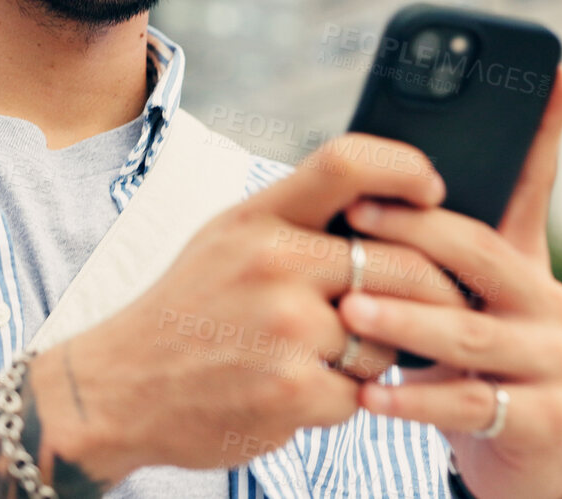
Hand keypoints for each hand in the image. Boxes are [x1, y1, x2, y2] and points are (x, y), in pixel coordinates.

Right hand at [35, 132, 468, 480]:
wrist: (119, 387)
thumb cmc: (187, 311)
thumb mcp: (227, 240)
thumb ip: (297, 219)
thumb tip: (386, 202)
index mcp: (258, 217)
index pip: (347, 163)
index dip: (406, 168)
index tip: (432, 189)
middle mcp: (273, 263)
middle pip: (402, 263)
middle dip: (433, 292)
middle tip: (442, 306)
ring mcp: (284, 328)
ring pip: (387, 338)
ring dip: (375, 355)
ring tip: (329, 355)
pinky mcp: (292, 389)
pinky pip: (359, 394)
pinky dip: (342, 399)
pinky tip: (301, 391)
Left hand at [334, 64, 561, 498]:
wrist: (503, 457)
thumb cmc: (457, 359)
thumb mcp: (448, 295)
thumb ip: (424, 241)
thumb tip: (368, 174)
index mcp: (521, 260)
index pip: (532, 184)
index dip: (546, 129)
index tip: (561, 73)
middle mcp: (549, 300)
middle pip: (485, 255)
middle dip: (417, 234)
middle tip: (356, 219)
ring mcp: (554, 361)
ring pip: (473, 333)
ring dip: (405, 319)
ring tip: (350, 308)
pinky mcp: (543, 420)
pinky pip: (470, 404)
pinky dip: (415, 399)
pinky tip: (369, 394)